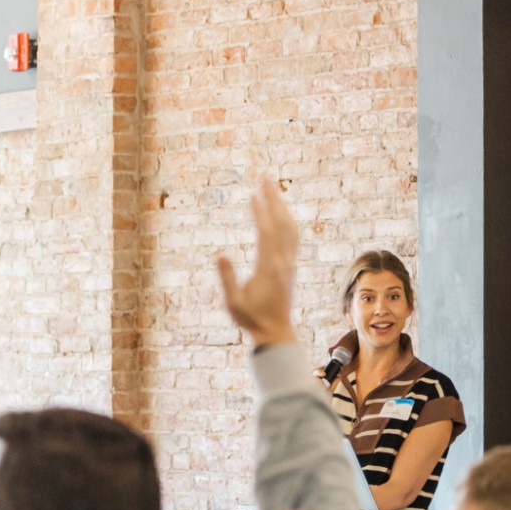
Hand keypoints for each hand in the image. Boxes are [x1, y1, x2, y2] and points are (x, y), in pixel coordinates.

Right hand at [216, 179, 300, 345]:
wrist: (276, 332)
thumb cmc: (251, 319)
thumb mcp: (233, 303)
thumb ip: (228, 278)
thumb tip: (219, 254)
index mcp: (268, 268)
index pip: (266, 233)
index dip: (260, 212)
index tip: (253, 194)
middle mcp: (283, 261)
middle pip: (281, 223)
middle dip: (273, 199)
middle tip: (265, 177)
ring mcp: (289, 263)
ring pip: (289, 228)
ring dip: (281, 206)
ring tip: (271, 188)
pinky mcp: (289, 265)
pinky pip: (291, 236)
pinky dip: (286, 219)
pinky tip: (280, 213)